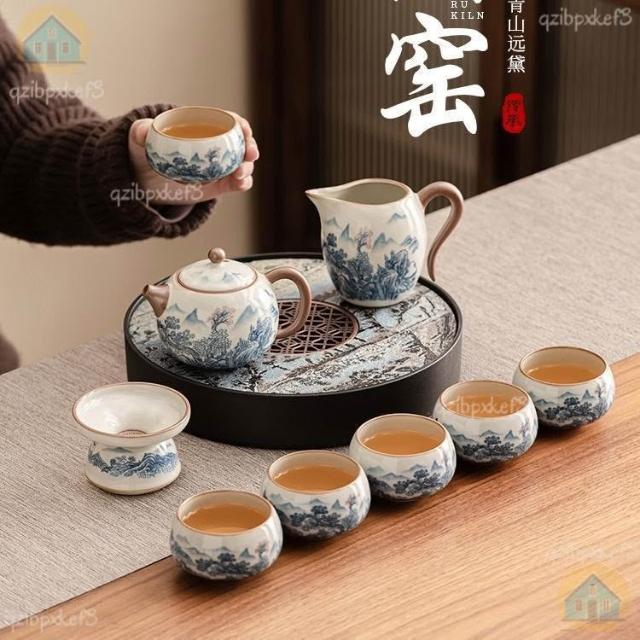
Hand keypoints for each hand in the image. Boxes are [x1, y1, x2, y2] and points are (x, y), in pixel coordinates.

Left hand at [128, 112, 258, 204]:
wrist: (146, 182)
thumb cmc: (146, 153)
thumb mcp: (140, 139)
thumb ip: (141, 131)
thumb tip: (145, 131)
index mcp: (203, 128)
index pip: (229, 122)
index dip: (240, 124)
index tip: (243, 130)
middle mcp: (217, 146)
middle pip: (242, 143)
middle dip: (250, 147)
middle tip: (249, 154)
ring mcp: (220, 166)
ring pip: (243, 164)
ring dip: (247, 167)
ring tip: (239, 175)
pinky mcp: (220, 185)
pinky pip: (238, 183)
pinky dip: (243, 182)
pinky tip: (240, 183)